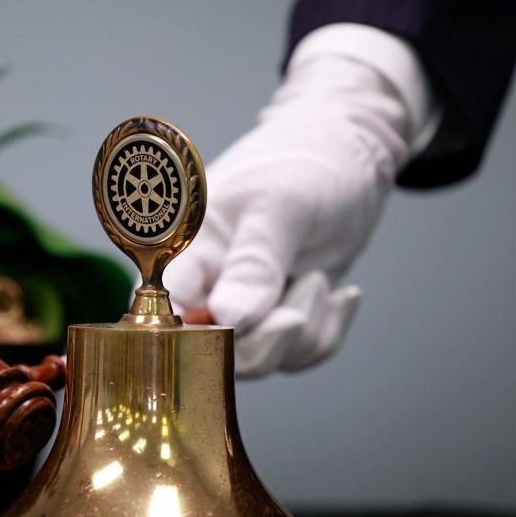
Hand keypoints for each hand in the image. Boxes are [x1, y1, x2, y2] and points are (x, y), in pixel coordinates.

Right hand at [166, 26, 434, 377]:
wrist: (350, 157)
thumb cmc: (304, 163)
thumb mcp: (281, 205)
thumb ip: (254, 262)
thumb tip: (229, 318)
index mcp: (187, 252)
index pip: (166, 311)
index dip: (191, 334)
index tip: (235, 324)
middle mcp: (207, 288)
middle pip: (211, 352)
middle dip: (264, 340)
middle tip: (301, 299)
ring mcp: (244, 309)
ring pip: (260, 359)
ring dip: (303, 331)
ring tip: (319, 278)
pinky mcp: (279, 320)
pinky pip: (297, 355)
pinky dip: (326, 330)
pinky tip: (340, 294)